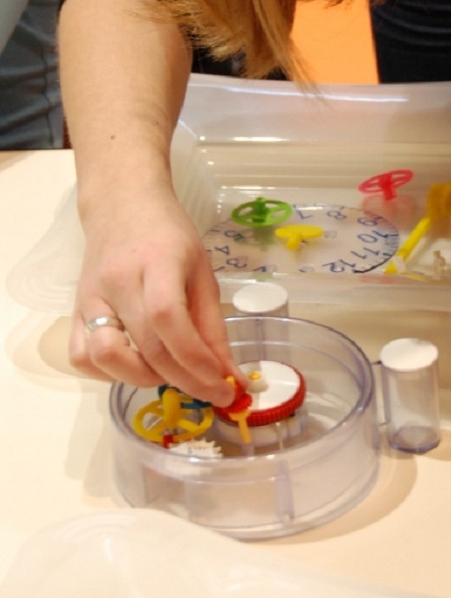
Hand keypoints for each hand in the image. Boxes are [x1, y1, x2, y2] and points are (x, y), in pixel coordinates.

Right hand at [69, 180, 239, 405]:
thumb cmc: (169, 236)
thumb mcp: (202, 272)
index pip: (168, 319)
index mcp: (157, 262)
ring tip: (168, 370)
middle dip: (184, 380)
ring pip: (104, 357)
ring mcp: (90, 297)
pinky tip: (135, 364)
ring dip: (142, 378)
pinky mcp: (74, 310)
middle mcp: (117, 281)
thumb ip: (213, 326)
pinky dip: (110, 373)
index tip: (224, 385)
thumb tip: (229, 375)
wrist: (121, 205)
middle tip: (212, 392)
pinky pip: (81, 357)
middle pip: (145, 346)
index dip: (196, 360)